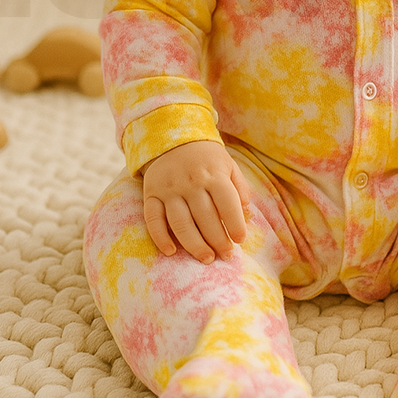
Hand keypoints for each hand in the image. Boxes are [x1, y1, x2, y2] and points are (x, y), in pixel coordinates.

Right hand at [141, 141, 251, 262]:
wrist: (172, 138)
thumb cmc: (206, 158)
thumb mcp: (228, 165)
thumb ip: (239, 188)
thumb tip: (247, 214)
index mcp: (213, 174)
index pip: (227, 203)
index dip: (235, 224)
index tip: (240, 240)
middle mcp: (191, 182)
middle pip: (205, 218)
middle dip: (218, 240)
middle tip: (226, 256)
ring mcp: (169, 189)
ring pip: (181, 223)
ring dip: (194, 245)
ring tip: (206, 258)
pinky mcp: (151, 194)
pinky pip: (153, 219)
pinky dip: (160, 238)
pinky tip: (171, 252)